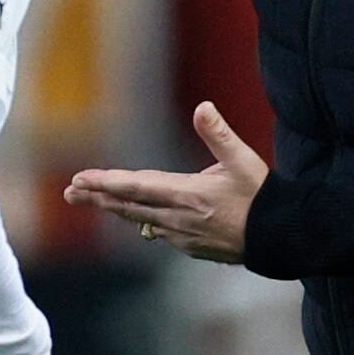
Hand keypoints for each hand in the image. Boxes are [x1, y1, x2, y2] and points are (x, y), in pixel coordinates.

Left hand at [63, 101, 267, 262]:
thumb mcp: (243, 161)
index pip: (136, 187)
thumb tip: (202, 107)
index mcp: (187, 195)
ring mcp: (183, 236)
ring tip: (93, 201)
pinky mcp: (192, 247)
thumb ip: (219, 134)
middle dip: (97, 198)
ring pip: (139, 220)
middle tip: (70, 192)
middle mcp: (178, 218)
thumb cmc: (263, 197)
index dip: (105, 183)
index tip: (80, 179)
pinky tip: (134, 217)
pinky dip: (139, 221)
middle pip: (128, 206)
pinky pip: (157, 232)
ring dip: (114, 210)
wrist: (282, 237)